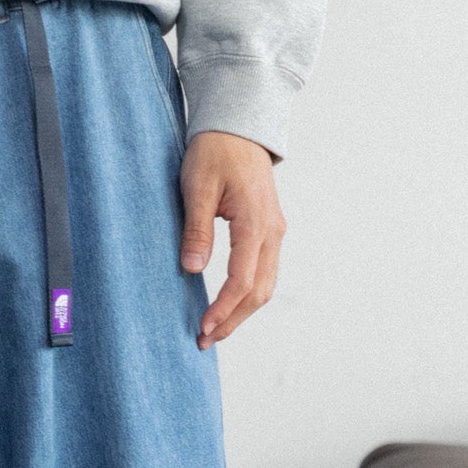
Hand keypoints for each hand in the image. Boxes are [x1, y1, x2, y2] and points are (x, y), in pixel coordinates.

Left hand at [179, 132, 286, 348]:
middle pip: (259, 291)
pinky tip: (227, 306)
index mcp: (256, 223)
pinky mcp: (269, 231)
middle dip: (233, 319)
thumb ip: (196, 229)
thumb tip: (193, 268)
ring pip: (265, 285)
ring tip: (214, 330)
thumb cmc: (215, 151)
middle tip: (205, 340)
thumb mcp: (197, 187)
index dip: (223, 309)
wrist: (238, 127)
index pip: (242, 280)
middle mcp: (272, 231)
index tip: (202, 328)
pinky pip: (264, 272)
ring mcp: (274, 232)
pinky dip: (247, 295)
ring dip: (241, 312)